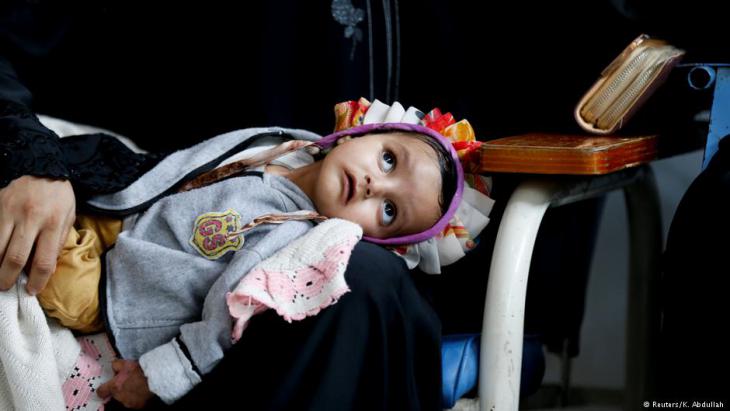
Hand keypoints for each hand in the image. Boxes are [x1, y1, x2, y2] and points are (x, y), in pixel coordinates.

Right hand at [0, 175, 74, 293]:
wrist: (38, 162)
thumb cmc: (57, 193)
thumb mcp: (69, 214)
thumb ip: (58, 239)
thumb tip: (47, 266)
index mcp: (53, 223)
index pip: (44, 261)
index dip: (37, 281)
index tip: (32, 290)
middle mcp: (30, 219)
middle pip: (14, 258)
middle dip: (7, 278)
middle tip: (5, 287)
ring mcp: (9, 212)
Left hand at [97, 360, 153, 408]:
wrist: (155, 380)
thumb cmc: (140, 372)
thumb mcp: (126, 364)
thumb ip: (116, 365)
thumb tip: (113, 366)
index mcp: (114, 387)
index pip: (101, 392)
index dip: (103, 389)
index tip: (106, 387)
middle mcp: (119, 397)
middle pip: (115, 395)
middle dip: (120, 389)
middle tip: (128, 382)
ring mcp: (129, 403)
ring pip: (125, 399)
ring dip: (129, 393)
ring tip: (138, 386)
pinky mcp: (139, 406)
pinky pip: (136, 402)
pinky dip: (138, 397)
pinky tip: (143, 391)